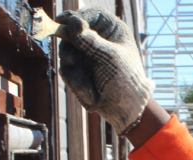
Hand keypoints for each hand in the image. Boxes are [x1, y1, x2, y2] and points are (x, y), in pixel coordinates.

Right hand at [56, 8, 154, 133]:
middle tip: (71, 60)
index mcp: (112, 32)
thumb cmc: (125, 82)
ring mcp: (88, 57)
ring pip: (68, 52)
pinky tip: (90, 95)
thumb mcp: (109, 58)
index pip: (91, 15)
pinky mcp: (82, 72)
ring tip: (84, 86)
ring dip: (73, 69)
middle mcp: (99, 41)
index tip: (64, 21)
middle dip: (70, 46)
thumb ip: (88, 40)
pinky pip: (69, 71)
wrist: (128, 111)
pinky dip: (76, 83)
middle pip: (73, 33)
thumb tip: (70, 22)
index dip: (76, 17)